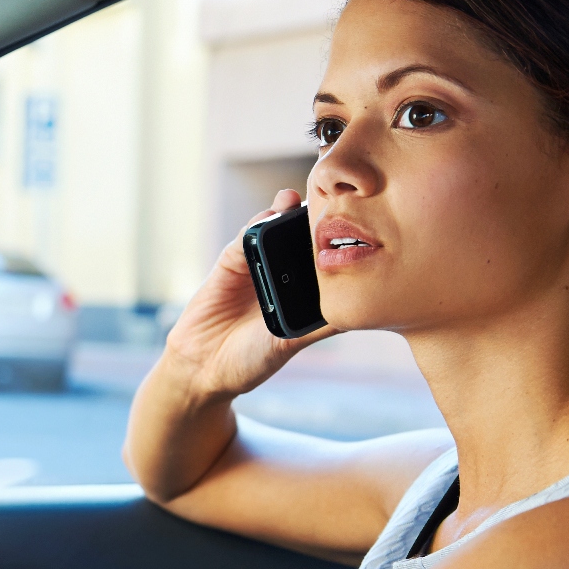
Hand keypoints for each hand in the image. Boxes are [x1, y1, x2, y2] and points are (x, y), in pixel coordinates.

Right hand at [163, 189, 338, 399]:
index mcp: (298, 292)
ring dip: (282, 213)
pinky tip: (267, 217)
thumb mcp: (293, 343)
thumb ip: (321, 326)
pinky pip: (243, 241)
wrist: (204, 367)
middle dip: (309, 219)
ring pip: (271, 233)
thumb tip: (363, 311)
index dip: (334, 241)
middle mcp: (279, 275)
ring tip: (294, 201)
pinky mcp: (229, 264)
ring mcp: (253, 267)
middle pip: (297, 239)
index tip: (355, 224)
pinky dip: (255, 226)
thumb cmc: (251, 360)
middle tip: (325, 202)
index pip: (320, 260)